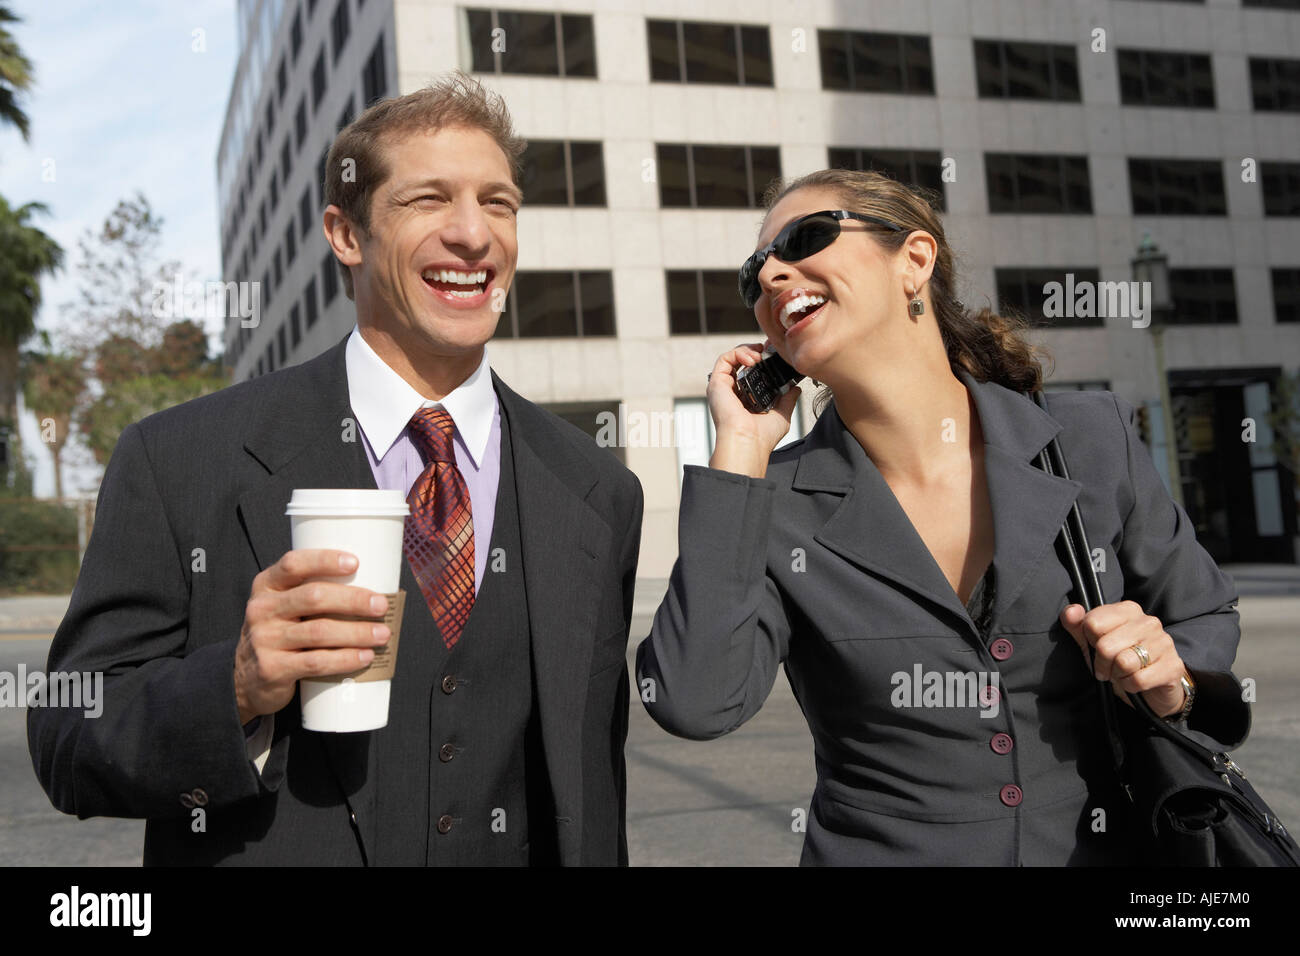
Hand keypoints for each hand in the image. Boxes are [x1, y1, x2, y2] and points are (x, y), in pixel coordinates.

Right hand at [234, 550, 391, 724]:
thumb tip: (372, 588)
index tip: (355, 562)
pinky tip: (365, 656)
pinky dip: (345, 659)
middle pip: (314, 597)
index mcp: (267, 585)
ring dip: (357, 632)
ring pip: (319, 631)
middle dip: (353, 599)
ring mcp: (265, 640)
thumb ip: (312, 593)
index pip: (293, 564)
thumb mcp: (283, 606)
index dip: (324, 560)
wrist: (245, 678)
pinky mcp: (272, 669)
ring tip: (382, 633)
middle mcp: (262, 609)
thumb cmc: (280, 632)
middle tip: (382, 605)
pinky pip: (315, 662)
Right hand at [706, 340, 800, 478]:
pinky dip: (738, 353)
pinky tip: (752, 358)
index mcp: (746, 400)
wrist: (749, 442)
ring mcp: (724, 388)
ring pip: (732, 358)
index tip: (775, 354)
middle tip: (770, 349)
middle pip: (742, 362)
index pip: (753, 373)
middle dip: (757, 351)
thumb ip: (787, 399)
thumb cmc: (762, 437)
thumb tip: (795, 387)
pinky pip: (724, 359)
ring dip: (748, 350)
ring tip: (760, 355)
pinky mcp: (717, 383)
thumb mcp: (782, 414)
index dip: (764, 360)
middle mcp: (734, 393)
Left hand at [1058, 600, 1187, 716]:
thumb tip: (1071, 612)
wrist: (1151, 687)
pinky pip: (1138, 680)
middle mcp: (1149, 622)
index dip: (1089, 640)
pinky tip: (1135, 681)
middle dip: (1101, 663)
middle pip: (1105, 646)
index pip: (1092, 622)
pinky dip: (1131, 686)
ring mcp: (1164, 643)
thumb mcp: (1093, 643)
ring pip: (1123, 663)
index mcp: (1128, 610)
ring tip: (1122, 673)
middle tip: (1107, 668)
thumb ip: (1077, 626)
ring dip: (1117, 675)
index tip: (1096, 647)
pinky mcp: (1173, 666)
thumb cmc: (1118, 660)